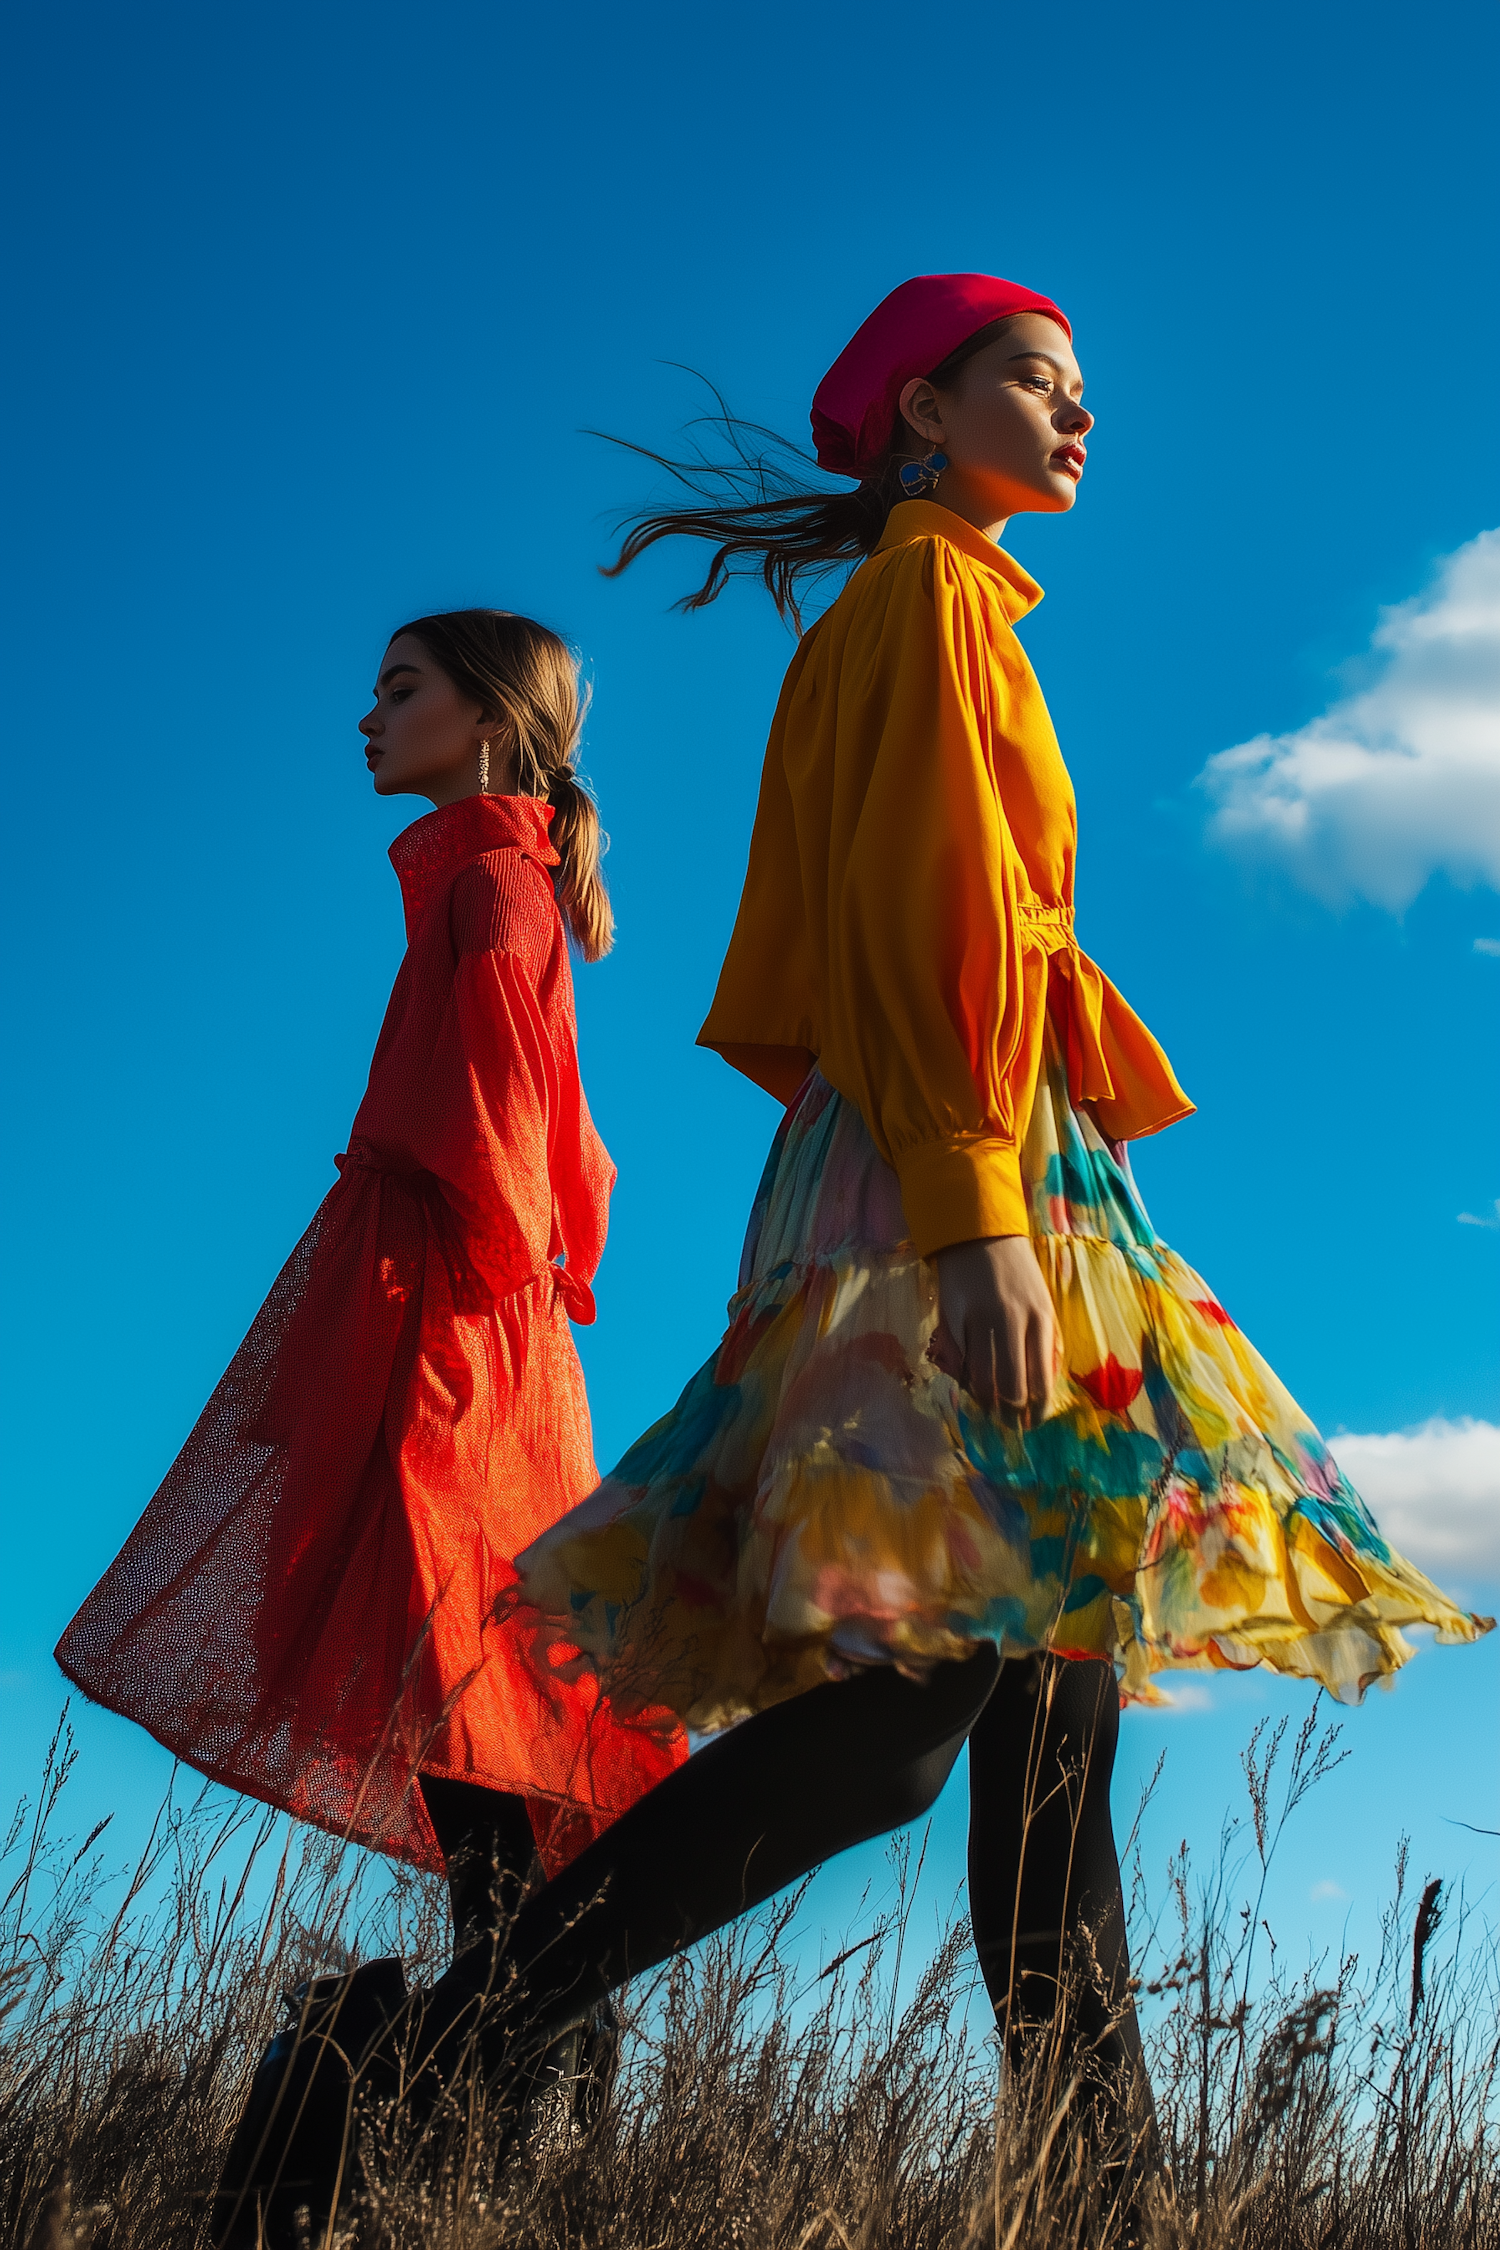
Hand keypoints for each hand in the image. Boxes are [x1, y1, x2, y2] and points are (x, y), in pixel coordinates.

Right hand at [932, 1235, 1059, 1423]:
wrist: (980, 1235)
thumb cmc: (1017, 1275)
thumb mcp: (1042, 1303)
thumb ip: (1046, 1341)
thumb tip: (1045, 1386)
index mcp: (1041, 1318)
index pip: (1041, 1378)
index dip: (1037, 1408)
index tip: (1033, 1422)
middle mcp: (1012, 1320)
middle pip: (1012, 1385)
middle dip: (1011, 1412)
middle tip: (1010, 1422)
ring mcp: (980, 1319)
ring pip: (982, 1378)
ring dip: (986, 1402)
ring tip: (989, 1410)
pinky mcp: (954, 1317)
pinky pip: (959, 1361)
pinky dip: (964, 1379)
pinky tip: (969, 1385)